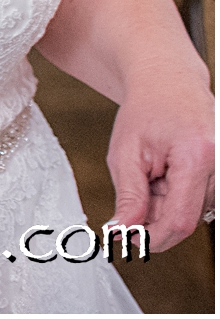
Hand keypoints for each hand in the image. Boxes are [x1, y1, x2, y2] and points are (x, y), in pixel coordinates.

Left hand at [105, 82, 215, 252]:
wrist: (167, 83)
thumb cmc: (146, 110)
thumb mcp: (126, 152)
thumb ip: (129, 196)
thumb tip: (123, 231)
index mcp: (197, 157)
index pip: (180, 219)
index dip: (153, 237)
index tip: (130, 241)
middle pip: (187, 218)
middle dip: (156, 219)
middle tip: (133, 198)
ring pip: (192, 211)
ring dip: (165, 204)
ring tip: (151, 173)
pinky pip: (199, 200)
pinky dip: (177, 196)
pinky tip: (165, 176)